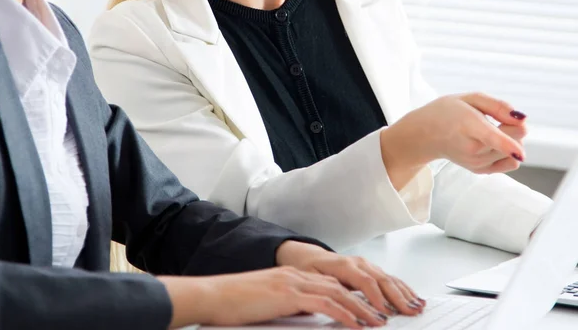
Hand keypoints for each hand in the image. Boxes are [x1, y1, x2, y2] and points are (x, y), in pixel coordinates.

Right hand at [159, 265, 408, 328]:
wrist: (214, 295)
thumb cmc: (236, 303)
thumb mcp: (269, 304)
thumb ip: (290, 307)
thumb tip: (307, 317)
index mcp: (293, 277)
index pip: (331, 283)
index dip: (353, 294)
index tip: (371, 306)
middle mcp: (297, 276)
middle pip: (340, 285)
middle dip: (364, 298)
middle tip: (385, 312)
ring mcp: (292, 283)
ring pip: (337, 292)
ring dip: (361, 307)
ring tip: (379, 321)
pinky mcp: (287, 294)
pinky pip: (322, 303)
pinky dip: (343, 313)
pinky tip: (355, 324)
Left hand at [276, 241, 424, 317]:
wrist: (308, 256)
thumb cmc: (309, 269)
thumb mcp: (311, 280)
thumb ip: (325, 290)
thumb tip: (337, 305)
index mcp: (343, 264)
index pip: (364, 281)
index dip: (375, 297)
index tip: (384, 313)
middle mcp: (358, 263)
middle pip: (381, 279)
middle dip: (397, 297)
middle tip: (408, 313)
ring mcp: (366, 265)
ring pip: (389, 278)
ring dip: (404, 293)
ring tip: (416, 307)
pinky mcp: (370, 270)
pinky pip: (389, 278)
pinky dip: (402, 288)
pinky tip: (412, 297)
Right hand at [381, 93, 526, 189]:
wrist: (424, 135)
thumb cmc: (447, 112)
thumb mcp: (468, 98)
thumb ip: (497, 105)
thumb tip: (522, 119)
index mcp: (468, 125)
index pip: (491, 138)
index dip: (508, 145)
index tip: (521, 153)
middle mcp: (473, 148)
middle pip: (514, 141)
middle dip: (515, 127)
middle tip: (497, 118)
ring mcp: (477, 162)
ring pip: (515, 152)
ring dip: (510, 139)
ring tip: (487, 130)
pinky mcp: (480, 170)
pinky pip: (510, 163)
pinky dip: (508, 152)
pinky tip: (491, 143)